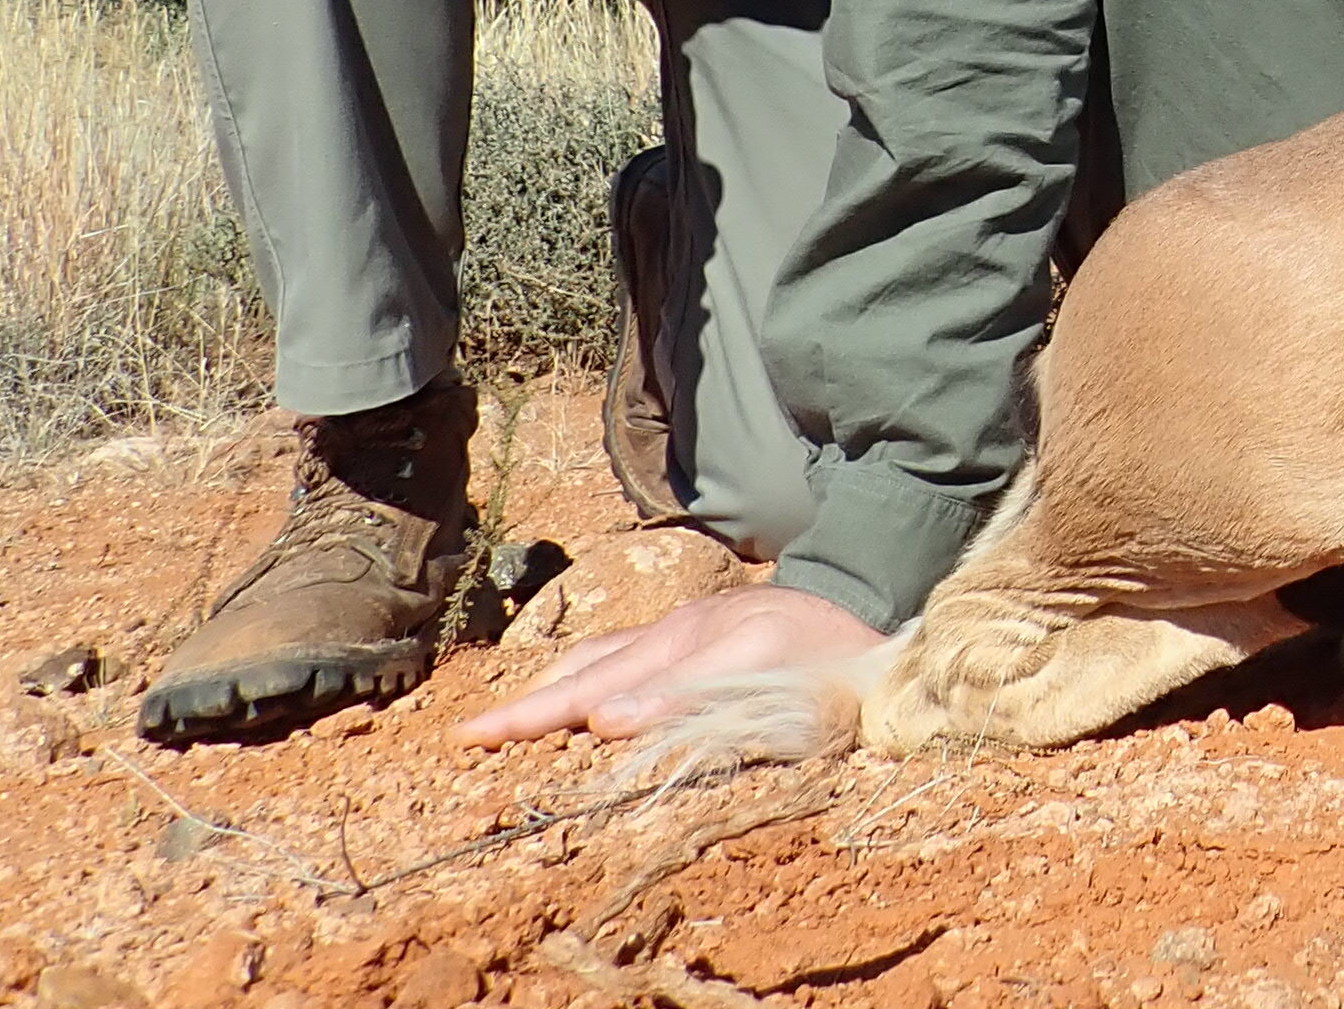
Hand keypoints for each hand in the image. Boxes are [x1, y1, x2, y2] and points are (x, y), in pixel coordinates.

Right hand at [455, 583, 875, 744]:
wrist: (876, 605)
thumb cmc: (824, 657)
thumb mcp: (759, 681)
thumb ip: (681, 698)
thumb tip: (603, 721)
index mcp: (678, 648)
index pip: (589, 693)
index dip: (531, 719)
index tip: (472, 738)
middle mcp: (676, 636)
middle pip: (586, 674)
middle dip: (526, 707)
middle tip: (467, 734)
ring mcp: (691, 630)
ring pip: (606, 657)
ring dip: (557, 684)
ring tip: (515, 710)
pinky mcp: (710, 631)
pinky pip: (636, 649)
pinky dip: (597, 668)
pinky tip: (590, 682)